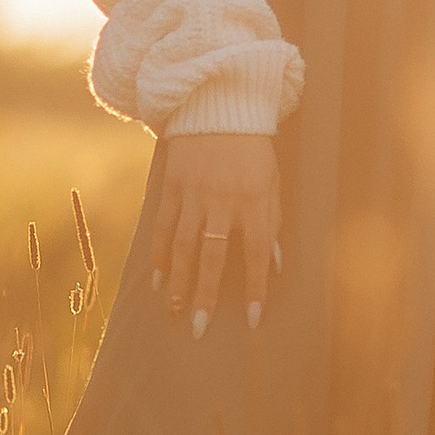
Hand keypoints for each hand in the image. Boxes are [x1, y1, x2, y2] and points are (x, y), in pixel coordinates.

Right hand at [153, 127, 280, 336]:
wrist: (219, 104)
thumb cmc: (253, 149)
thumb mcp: (272, 182)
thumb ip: (272, 222)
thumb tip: (276, 265)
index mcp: (254, 200)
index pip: (256, 253)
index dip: (255, 288)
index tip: (251, 320)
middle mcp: (222, 200)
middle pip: (212, 257)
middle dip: (206, 297)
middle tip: (199, 330)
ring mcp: (194, 193)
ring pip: (184, 247)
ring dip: (179, 283)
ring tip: (175, 313)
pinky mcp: (172, 186)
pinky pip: (164, 227)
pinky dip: (160, 255)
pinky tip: (158, 280)